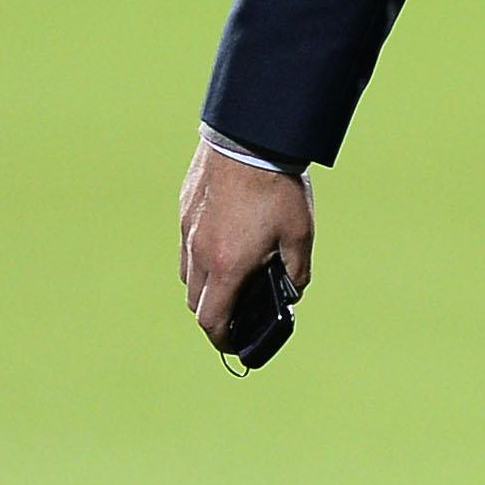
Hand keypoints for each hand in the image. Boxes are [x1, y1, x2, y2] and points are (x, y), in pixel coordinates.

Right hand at [179, 141, 313, 349]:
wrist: (249, 139)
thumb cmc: (277, 189)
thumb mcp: (299, 236)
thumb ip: (296, 273)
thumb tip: (293, 293)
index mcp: (228, 267)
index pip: (212, 320)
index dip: (222, 340)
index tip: (234, 345)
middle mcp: (200, 254)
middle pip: (196, 303)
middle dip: (214, 316)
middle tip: (235, 316)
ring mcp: (187, 232)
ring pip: (187, 277)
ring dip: (205, 288)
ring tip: (231, 281)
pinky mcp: (184, 211)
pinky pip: (186, 248)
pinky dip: (200, 260)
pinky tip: (224, 246)